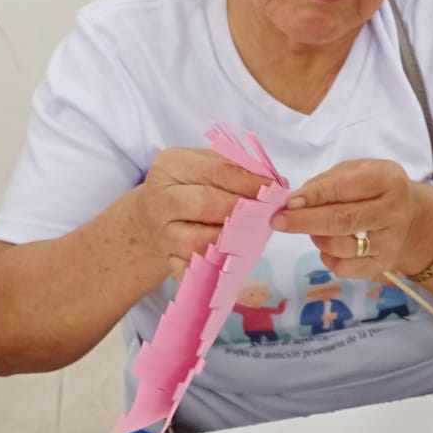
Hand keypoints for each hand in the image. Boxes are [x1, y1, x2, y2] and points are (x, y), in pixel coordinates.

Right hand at [135, 149, 269, 280]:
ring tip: (253, 233)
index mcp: (171, 167)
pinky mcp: (168, 258)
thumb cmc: (189, 185)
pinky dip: (215, 265)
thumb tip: (279, 183)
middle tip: (268, 211)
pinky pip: (194, 267)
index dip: (249, 181)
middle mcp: (161, 199)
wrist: (153, 214)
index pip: (216, 171)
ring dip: (232, 239)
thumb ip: (239, 169)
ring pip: (199, 240)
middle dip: (243, 209)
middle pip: (206, 204)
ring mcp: (163, 232)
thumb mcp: (206, 165)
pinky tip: (232, 256)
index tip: (275, 187)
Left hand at [273, 160, 432, 278]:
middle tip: (279, 221)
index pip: (344, 189)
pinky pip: (345, 268)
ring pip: (341, 247)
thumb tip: (296, 201)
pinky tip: (328, 246)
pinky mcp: (383, 265)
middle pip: (342, 221)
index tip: (288, 202)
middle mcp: (393, 212)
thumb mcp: (360, 171)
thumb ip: (329, 181)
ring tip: (313, 229)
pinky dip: (328, 258)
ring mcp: (390, 242)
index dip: (314, 196)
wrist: (414, 219)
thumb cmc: (377, 189)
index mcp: (387, 180)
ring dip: (316, 238)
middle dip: (304, 221)